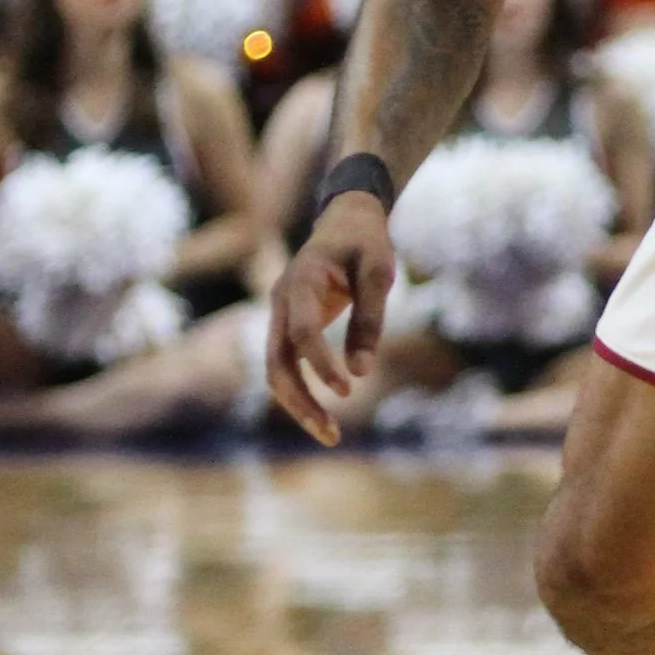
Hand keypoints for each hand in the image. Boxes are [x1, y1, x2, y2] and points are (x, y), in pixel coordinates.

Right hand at [266, 193, 393, 445]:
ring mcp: (280, 315)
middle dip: (300, 401)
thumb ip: (370, 319)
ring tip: (331, 435)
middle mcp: (281, 301)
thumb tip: (362, 373)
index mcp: (301, 281)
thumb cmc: (365, 243)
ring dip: (298, 404)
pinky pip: (286, 365)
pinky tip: (325, 414)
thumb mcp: (378, 273)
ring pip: (276, 370)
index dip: (321, 364)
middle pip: (276, 362)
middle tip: (332, 434)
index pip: (303, 332)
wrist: (346, 219)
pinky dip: (302, 391)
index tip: (348, 390)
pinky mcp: (288, 326)